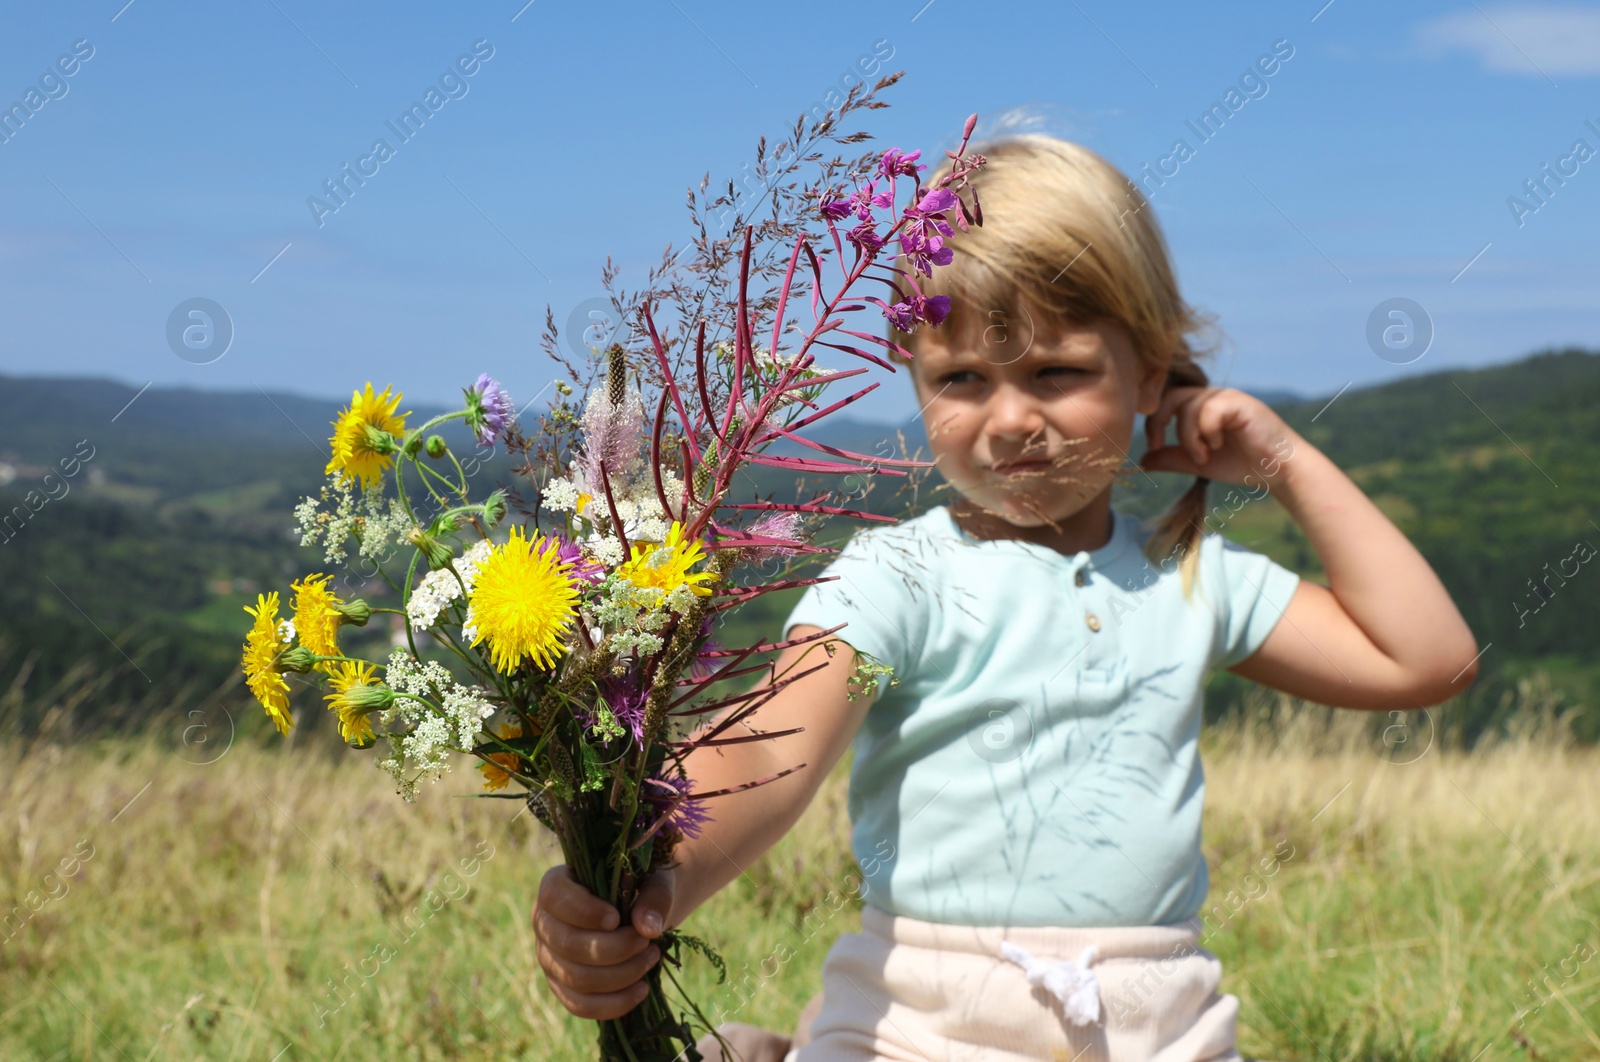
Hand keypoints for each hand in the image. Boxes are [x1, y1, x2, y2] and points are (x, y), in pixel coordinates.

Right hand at [532, 863, 676, 1019]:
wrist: (642, 910)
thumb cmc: (643, 888)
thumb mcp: (655, 882)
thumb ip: (654, 898)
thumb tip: (648, 929)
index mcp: (556, 884)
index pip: (554, 896)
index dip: (584, 911)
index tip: (616, 919)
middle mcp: (544, 921)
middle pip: (566, 944)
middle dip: (613, 949)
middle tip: (646, 942)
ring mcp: (549, 957)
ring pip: (574, 978)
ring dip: (619, 975)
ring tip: (650, 959)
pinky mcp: (562, 986)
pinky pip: (580, 1004)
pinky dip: (613, 1003)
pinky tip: (642, 990)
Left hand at [1139, 386, 1297, 485]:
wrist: (1277, 470)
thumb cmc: (1241, 464)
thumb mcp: (1197, 463)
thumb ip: (1172, 458)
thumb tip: (1143, 461)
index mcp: (1201, 406)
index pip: (1165, 400)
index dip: (1153, 420)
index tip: (1152, 444)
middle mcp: (1213, 397)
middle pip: (1171, 396)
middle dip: (1159, 422)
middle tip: (1159, 445)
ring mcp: (1228, 397)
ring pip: (1188, 405)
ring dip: (1188, 436)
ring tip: (1202, 456)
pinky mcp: (1241, 403)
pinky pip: (1209, 410)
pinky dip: (1207, 431)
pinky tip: (1218, 445)